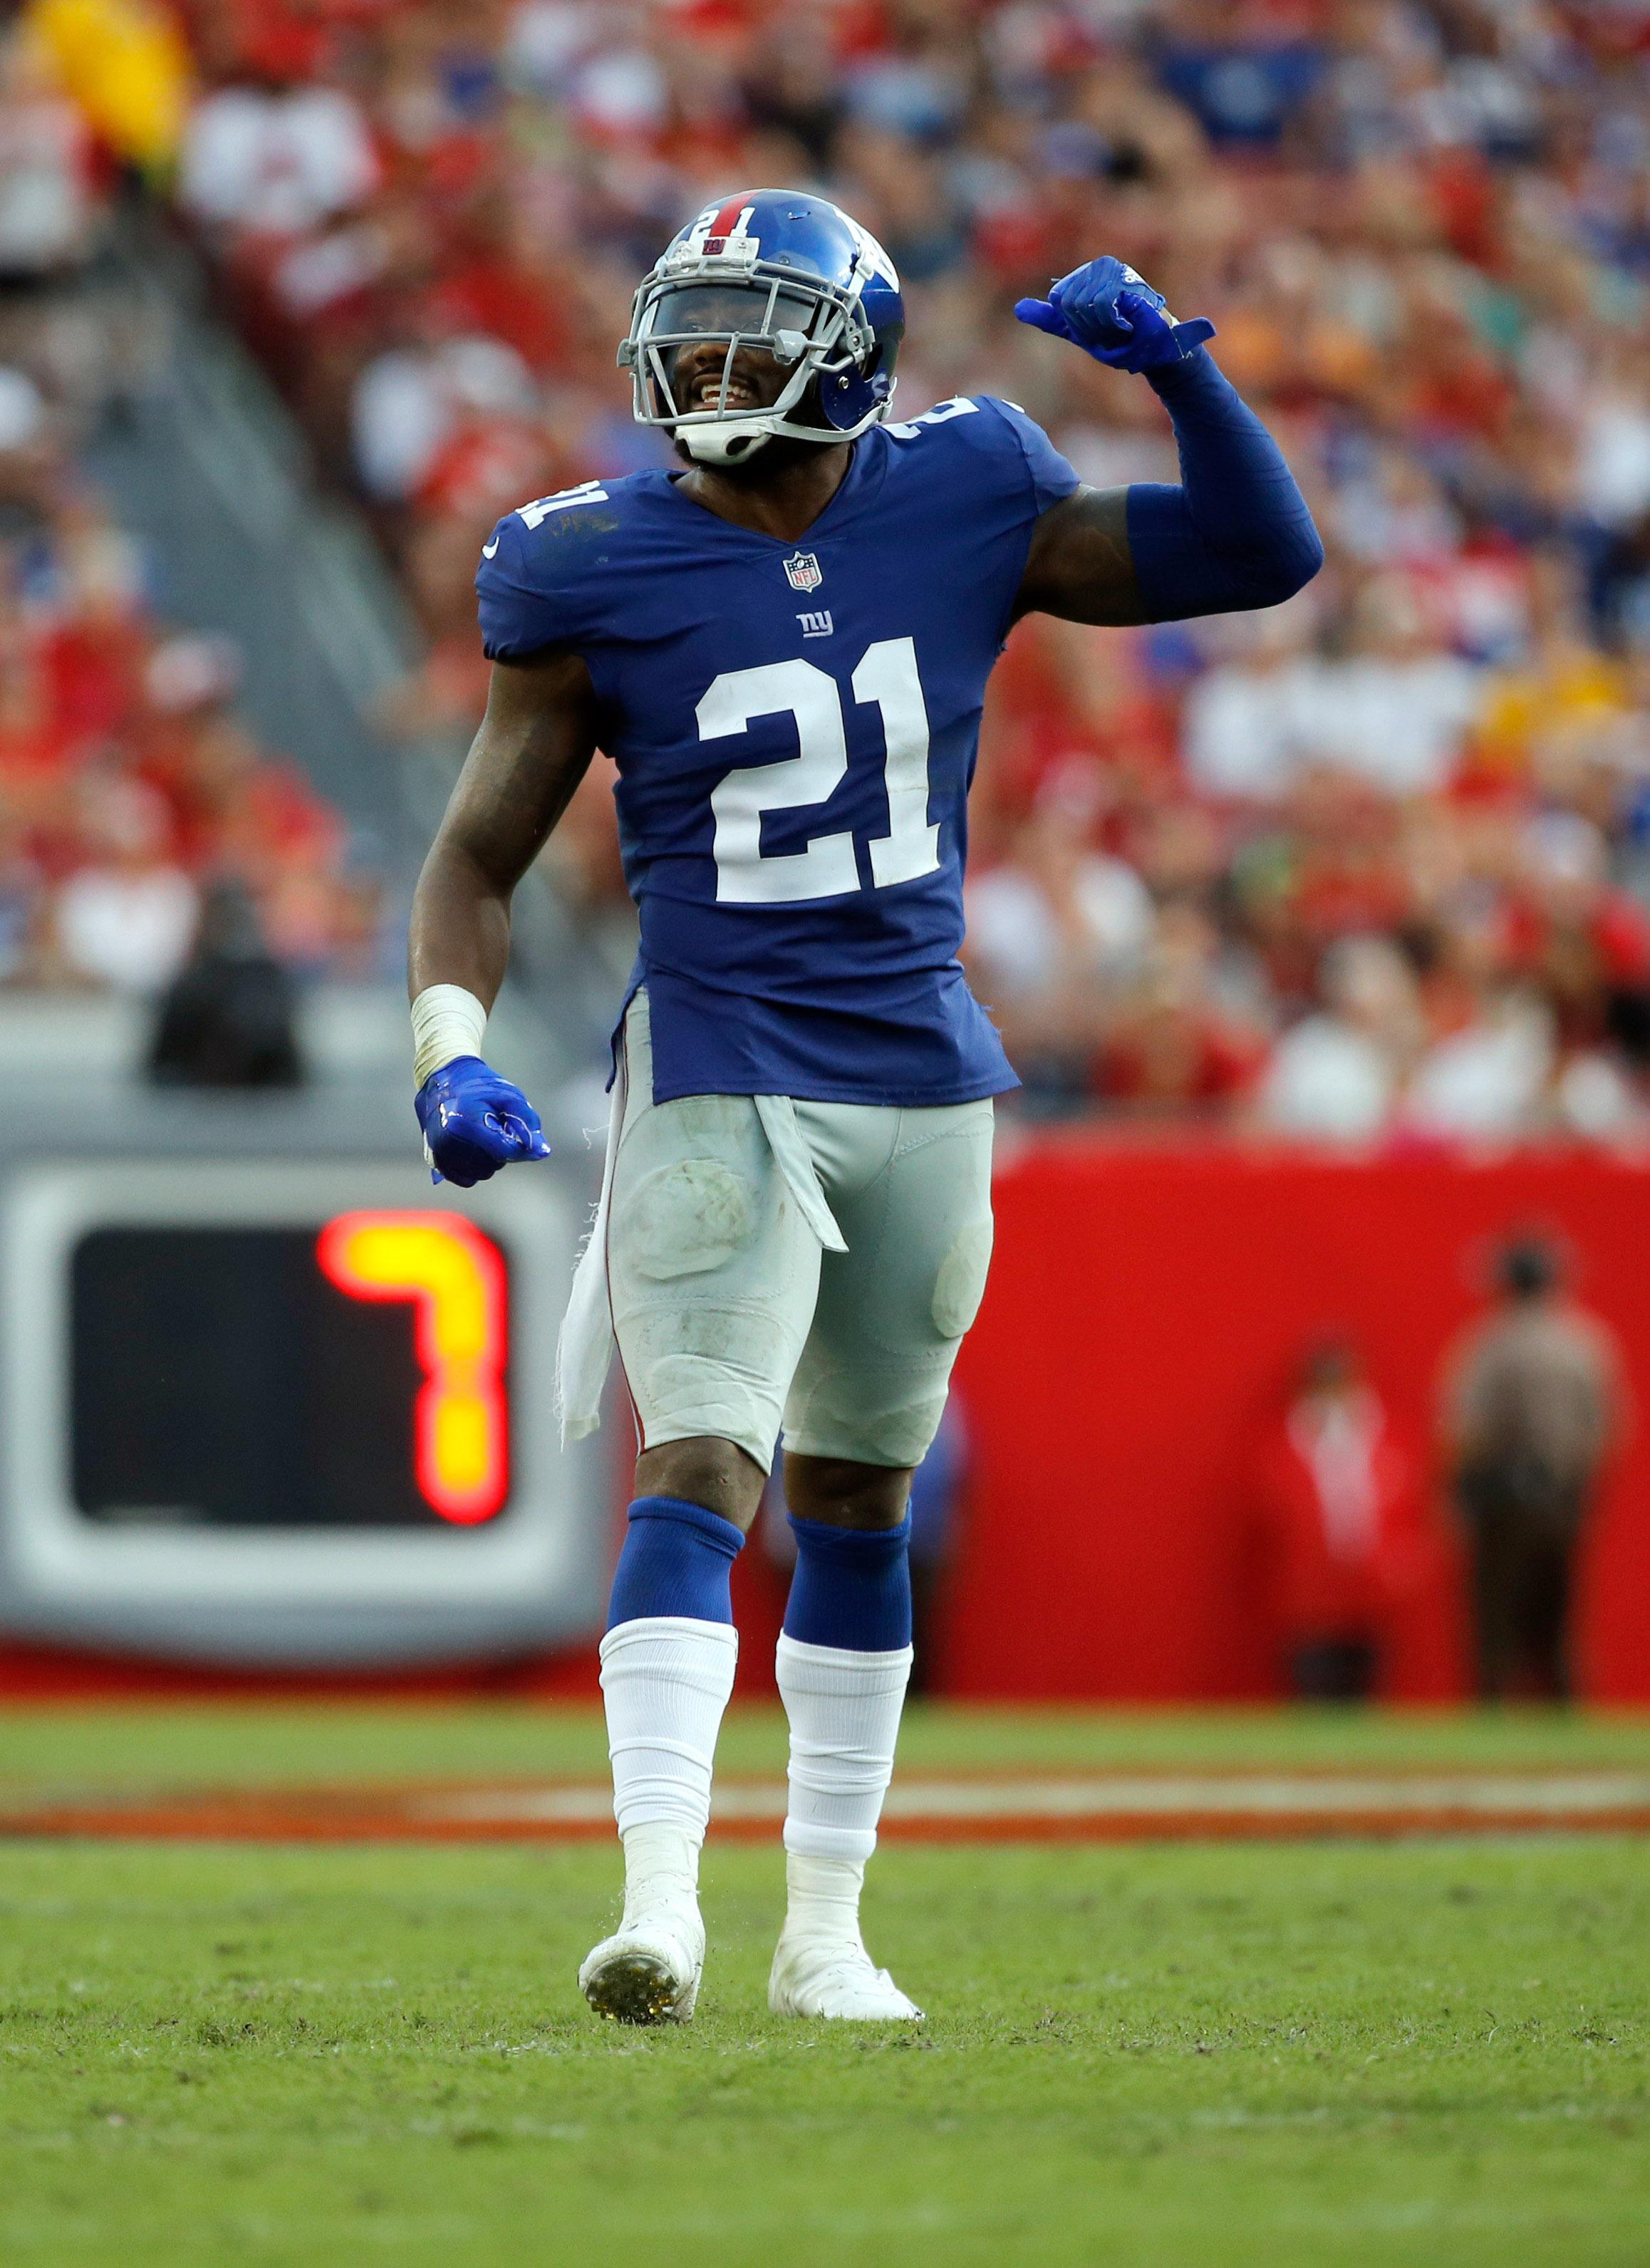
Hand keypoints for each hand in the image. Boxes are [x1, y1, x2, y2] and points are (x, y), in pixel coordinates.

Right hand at [414, 1055, 550, 1187]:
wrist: (443, 1079)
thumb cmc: (479, 1087)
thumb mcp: (508, 1096)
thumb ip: (527, 1122)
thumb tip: (543, 1151)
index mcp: (466, 1121)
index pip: (503, 1150)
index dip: (518, 1147)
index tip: (520, 1137)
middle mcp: (448, 1139)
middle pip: (493, 1163)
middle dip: (501, 1151)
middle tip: (495, 1129)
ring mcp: (439, 1151)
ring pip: (481, 1173)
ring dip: (489, 1161)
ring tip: (483, 1138)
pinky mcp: (436, 1160)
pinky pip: (465, 1179)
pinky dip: (474, 1170)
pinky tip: (475, 1151)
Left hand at [1014, 256, 1214, 373]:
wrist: (1155, 351)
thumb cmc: (1121, 342)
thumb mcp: (1078, 332)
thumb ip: (1050, 319)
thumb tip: (1018, 308)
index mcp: (1086, 278)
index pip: (1059, 301)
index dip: (1076, 324)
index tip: (1096, 331)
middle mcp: (1099, 267)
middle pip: (1068, 302)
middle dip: (1087, 326)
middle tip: (1111, 330)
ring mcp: (1114, 269)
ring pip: (1082, 303)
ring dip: (1100, 326)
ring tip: (1120, 326)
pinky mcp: (1126, 277)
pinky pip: (1100, 303)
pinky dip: (1111, 322)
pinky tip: (1126, 322)